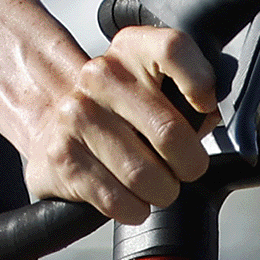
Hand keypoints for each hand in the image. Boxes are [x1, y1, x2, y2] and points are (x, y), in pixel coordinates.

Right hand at [17, 23, 221, 223]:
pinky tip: (130, 197)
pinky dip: (134, 209)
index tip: (206, 107)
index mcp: (130, 50)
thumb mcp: (151, 86)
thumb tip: (208, 118)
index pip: (173, 49)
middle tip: (184, 167)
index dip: (200, 82)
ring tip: (155, 185)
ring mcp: (76, 118)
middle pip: (170, 132)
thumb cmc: (118, 113)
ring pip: (145, 176)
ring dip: (161, 192)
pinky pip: (118, 200)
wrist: (52, 126)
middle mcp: (99, 78)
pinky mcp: (63, 158)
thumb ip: (187, 94)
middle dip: (189, 164)